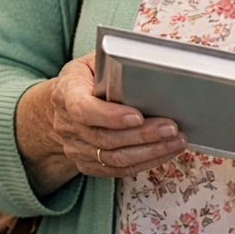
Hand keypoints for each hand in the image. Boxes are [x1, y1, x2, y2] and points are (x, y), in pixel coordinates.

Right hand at [15, 53, 186, 195]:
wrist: (60, 107)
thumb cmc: (82, 79)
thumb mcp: (90, 63)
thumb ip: (110, 65)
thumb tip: (143, 65)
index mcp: (66, 94)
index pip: (83, 110)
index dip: (111, 116)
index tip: (138, 116)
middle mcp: (67, 125)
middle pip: (105, 138)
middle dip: (143, 135)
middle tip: (171, 128)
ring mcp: (75, 148)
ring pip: (114, 158)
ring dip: (149, 152)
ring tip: (175, 141)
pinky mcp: (86, 164)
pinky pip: (117, 170)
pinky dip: (144, 163)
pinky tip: (164, 152)